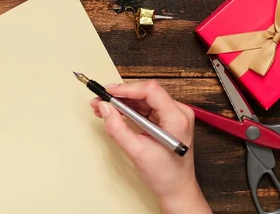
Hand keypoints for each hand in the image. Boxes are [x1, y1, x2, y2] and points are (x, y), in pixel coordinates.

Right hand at [90, 80, 210, 213]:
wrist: (176, 190)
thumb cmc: (165, 176)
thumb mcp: (137, 152)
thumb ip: (118, 128)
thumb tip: (105, 108)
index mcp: (177, 118)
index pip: (150, 91)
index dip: (127, 89)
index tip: (108, 93)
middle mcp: (178, 113)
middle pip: (146, 93)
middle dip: (121, 96)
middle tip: (101, 100)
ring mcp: (173, 115)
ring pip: (143, 99)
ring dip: (122, 102)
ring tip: (103, 107)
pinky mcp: (167, 119)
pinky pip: (145, 107)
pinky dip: (129, 109)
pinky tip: (115, 112)